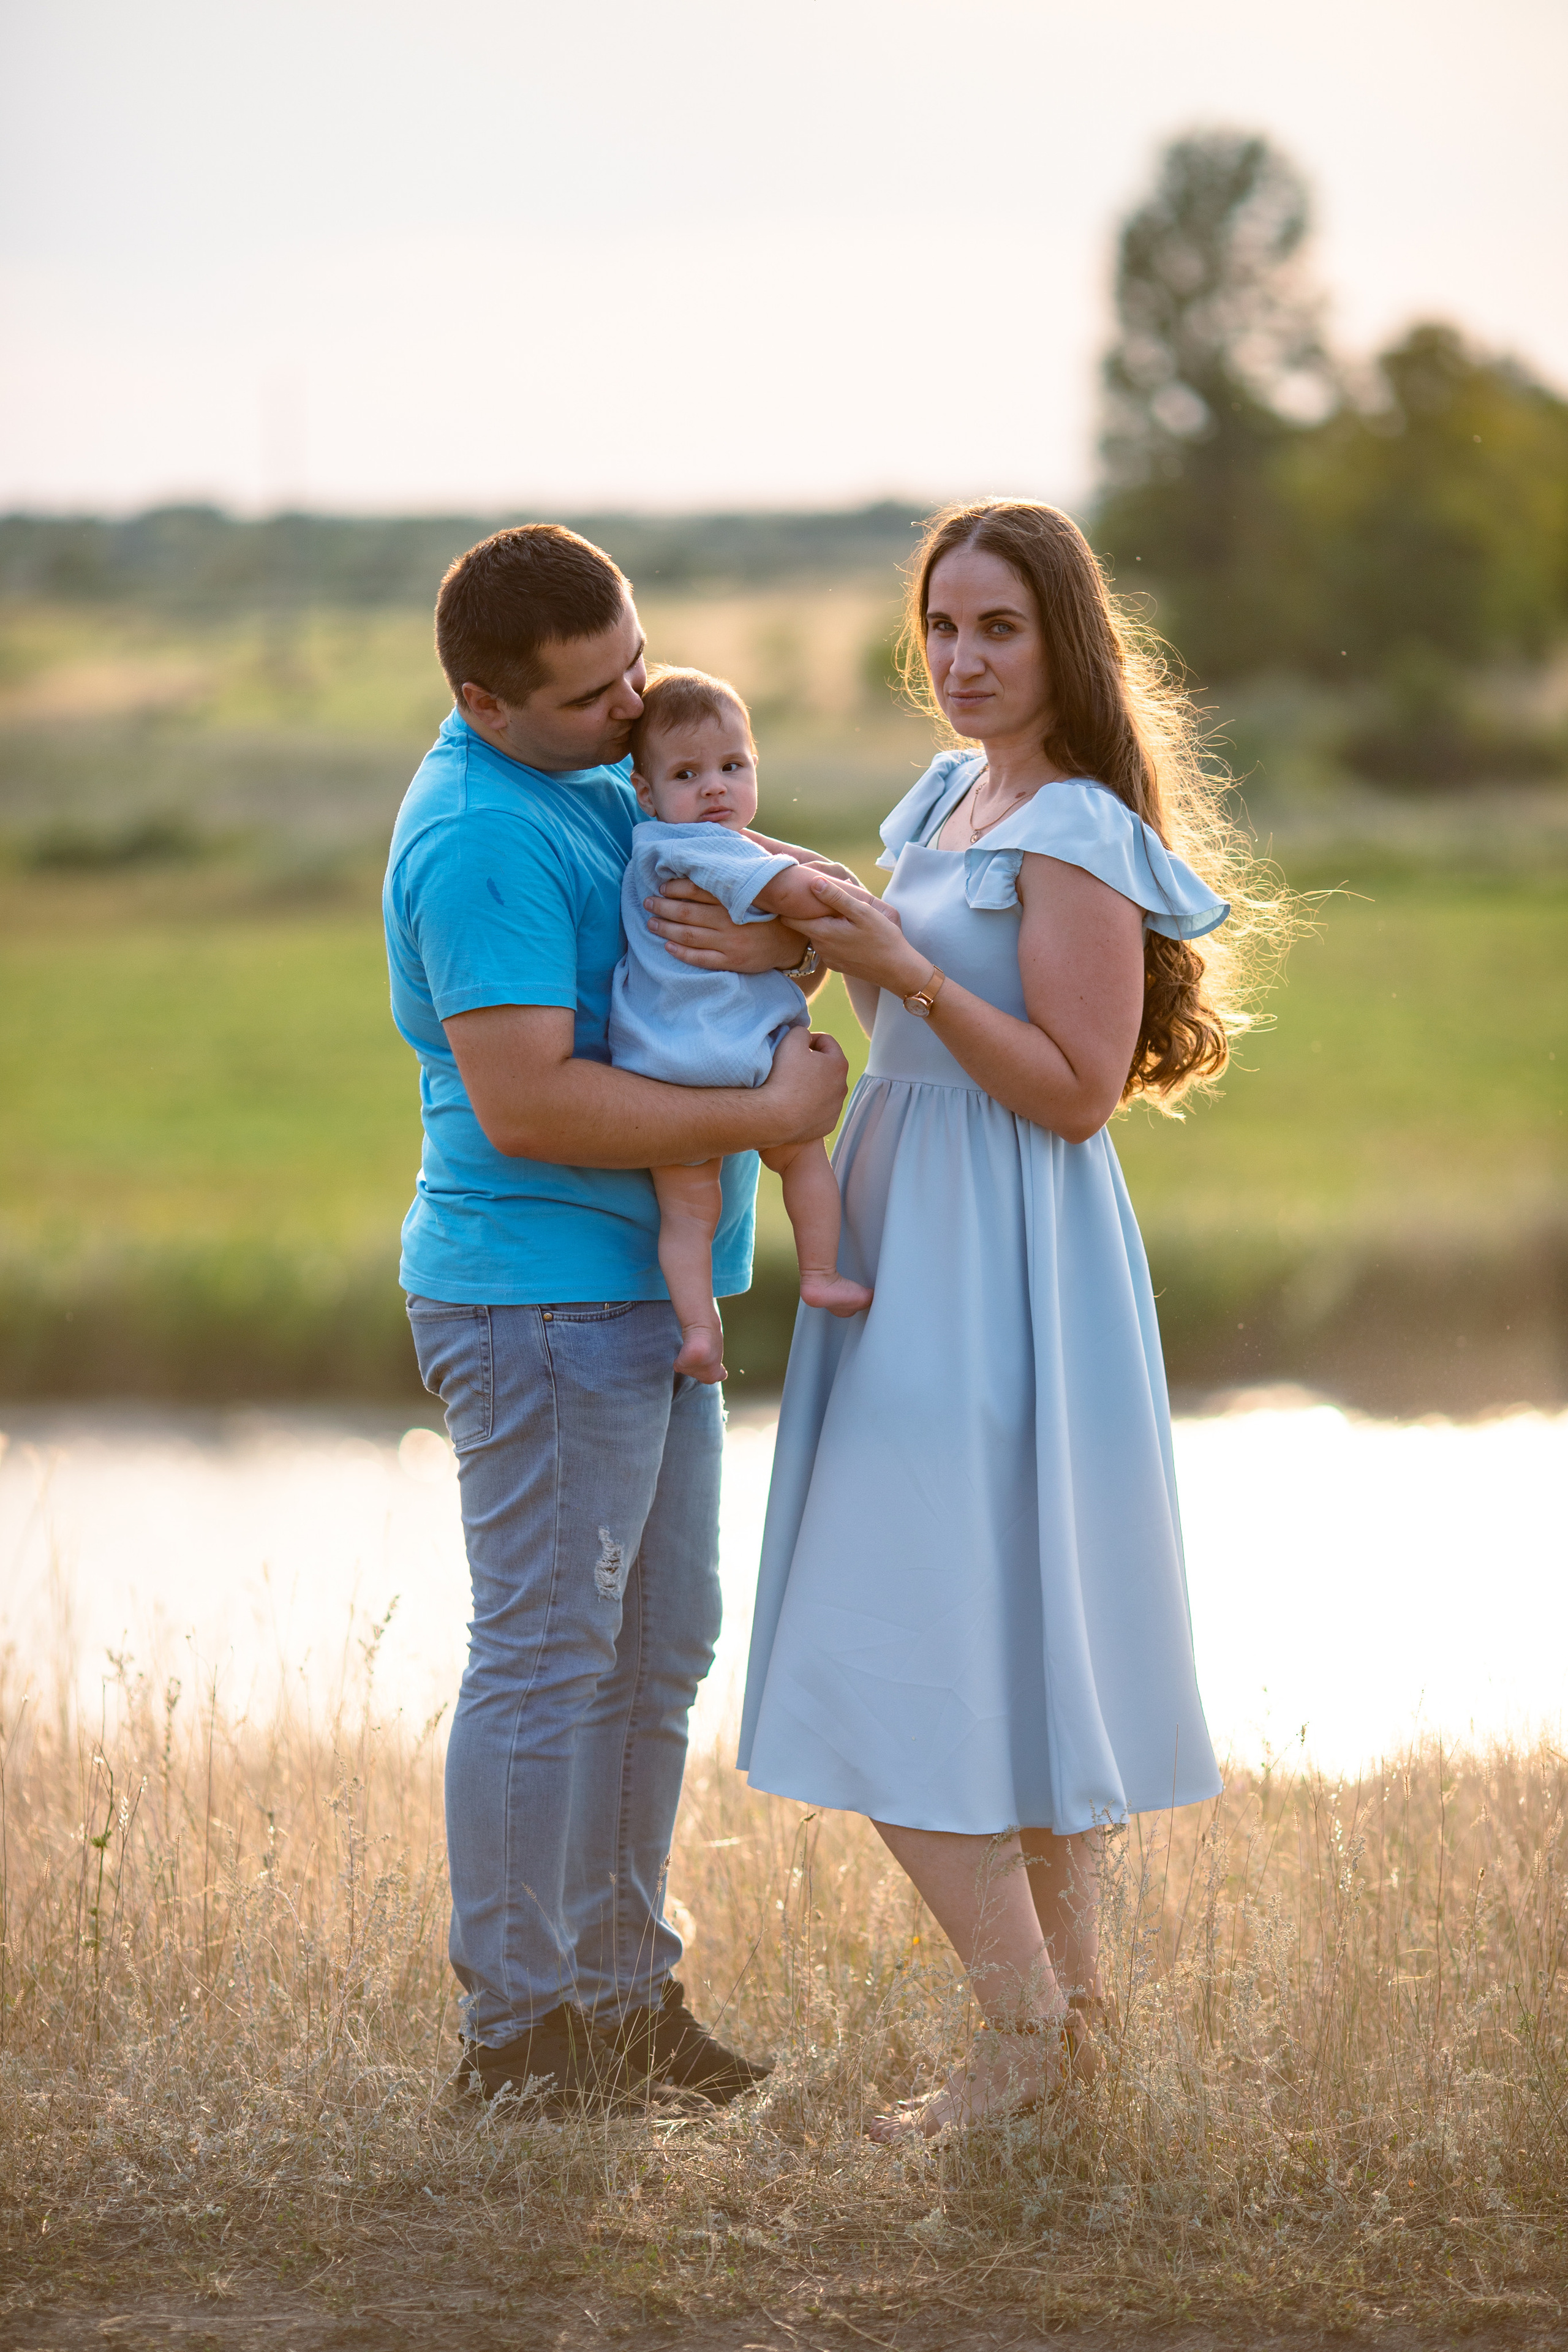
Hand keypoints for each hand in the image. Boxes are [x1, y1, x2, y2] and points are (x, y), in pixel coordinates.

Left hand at [645, 876, 806, 973]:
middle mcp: (730, 920)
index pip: (698, 889)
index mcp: (735, 898)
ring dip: (666, 928)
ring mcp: (730, 943)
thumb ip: (740, 869)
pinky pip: (701, 959)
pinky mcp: (732, 961)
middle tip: (647, 902)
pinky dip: (681, 953)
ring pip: (689, 935)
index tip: (662, 886)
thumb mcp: (760, 886)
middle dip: (663, 907)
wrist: (794, 942)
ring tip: (651, 922)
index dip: (676, 887)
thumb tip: (724, 839)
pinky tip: (667, 946)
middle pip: (687, 912)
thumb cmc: (773, 910)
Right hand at [755, 1024, 849, 1145]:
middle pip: (827, 1067)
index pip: (826, 1042)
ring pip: (824, 1090)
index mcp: (839, 1064)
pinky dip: (809, 1105)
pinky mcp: (827, 1126)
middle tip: (790, 1066)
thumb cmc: (783, 1076)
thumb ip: (802, 1031)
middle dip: (812, 1063)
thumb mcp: (791, 1040)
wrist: (774, 1117)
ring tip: (790, 1087)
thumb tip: (805, 1037)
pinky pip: (818, 1110)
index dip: (808, 1039)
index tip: (793, 1045)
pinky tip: (793, 1105)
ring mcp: (836, 1109)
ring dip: (811, 1085)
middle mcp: (842, 1087)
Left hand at [793, 874, 929, 994]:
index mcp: (823, 933)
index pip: (789, 919)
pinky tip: (848, 932)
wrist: (897, 970)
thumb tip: (813, 882)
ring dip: (823, 925)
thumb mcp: (861, 912)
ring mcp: (828, 959)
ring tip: (839, 914)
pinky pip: (828, 947)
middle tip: (823, 899)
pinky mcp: (837, 966)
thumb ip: (836, 897)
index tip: (796, 895)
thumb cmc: (882, 938)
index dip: (789, 906)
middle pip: (804, 926)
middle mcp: (820, 948)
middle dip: (810, 913)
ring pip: (817, 936)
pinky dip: (832, 937)